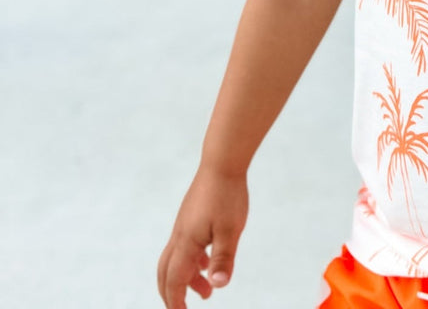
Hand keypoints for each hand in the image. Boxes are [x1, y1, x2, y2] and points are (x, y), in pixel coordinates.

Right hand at [157, 167, 248, 308]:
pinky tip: (209, 262)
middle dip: (172, 294)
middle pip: (166, 273)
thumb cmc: (227, 194)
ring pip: (177, 259)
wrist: (222, 162)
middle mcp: (180, 235)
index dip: (175, 302)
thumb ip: (224, 258)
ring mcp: (184, 224)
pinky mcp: (191, 216)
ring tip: (207, 292)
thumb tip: (218, 286)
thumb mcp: (231, 229)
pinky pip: (186, 246)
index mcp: (186, 242)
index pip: (174, 280)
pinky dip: (194, 261)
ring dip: (187, 278)